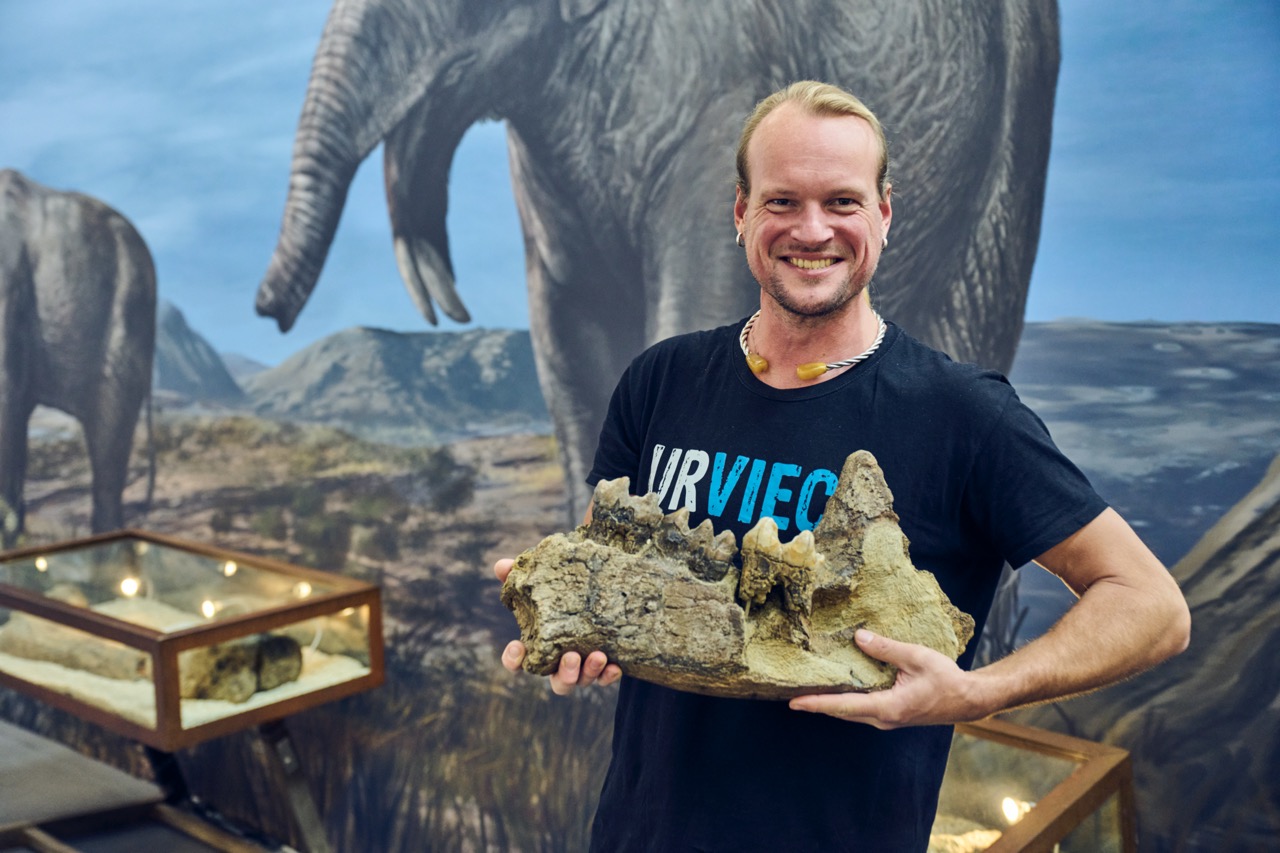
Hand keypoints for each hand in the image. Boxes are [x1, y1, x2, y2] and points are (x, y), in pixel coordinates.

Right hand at [494, 558, 621, 694]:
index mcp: (539, 647)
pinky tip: (615, 666)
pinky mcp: (604, 667)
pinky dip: (608, 675)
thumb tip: (502, 566)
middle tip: (572, 657)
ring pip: (582, 681)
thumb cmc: (560, 593)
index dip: (513, 660)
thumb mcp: (542, 583)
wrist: (599, 596)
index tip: (517, 646)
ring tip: (598, 656)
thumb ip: (519, 577)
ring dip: (589, 672)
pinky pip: (605, 678)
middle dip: (565, 673)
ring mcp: (583, 668)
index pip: (518, 662)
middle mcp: (559, 663)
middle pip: (558, 682)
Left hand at [788, 629, 981, 728]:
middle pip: (841, 712)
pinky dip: (844, 700)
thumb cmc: (946, 679)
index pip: (844, 706)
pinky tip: (836, 686)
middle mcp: (883, 718)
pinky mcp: (890, 714)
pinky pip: (860, 708)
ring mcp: (886, 719)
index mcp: (888, 707)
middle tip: (789, 694)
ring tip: (805, 690)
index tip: (794, 703)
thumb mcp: (916, 657)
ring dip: (829, 703)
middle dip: (816, 703)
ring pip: (850, 712)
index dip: (817, 704)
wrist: (968, 699)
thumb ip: (886, 648)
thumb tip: (858, 637)